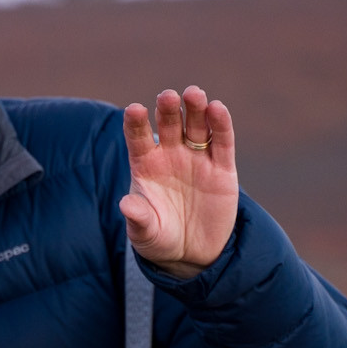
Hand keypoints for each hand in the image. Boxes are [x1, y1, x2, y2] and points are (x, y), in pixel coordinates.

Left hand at [119, 85, 239, 278]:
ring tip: (194, 94)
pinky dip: (220, 125)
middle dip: (168, 109)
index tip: (135, 109)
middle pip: (168, 124)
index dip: (136, 123)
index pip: (138, 138)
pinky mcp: (222, 169)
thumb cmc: (160, 238)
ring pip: (196, 126)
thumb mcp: (146, 233)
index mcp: (146, 165)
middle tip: (167, 97)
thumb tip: (125, 205)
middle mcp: (170, 155)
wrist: (192, 253)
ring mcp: (197, 159)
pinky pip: (222, 142)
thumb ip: (138, 218)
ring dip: (196, 108)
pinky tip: (217, 109)